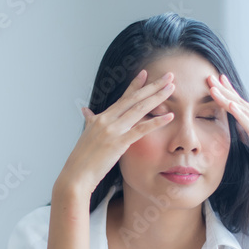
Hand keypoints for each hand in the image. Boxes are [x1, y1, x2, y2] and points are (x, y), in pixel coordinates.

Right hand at [56, 70, 176, 195]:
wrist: (76, 175)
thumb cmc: (82, 159)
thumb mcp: (86, 135)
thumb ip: (89, 120)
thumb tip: (85, 110)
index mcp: (101, 118)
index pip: (122, 98)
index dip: (135, 85)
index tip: (146, 73)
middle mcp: (107, 120)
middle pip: (134, 99)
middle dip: (153, 86)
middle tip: (169, 76)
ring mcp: (113, 130)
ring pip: (139, 109)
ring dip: (157, 97)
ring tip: (172, 88)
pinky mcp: (118, 143)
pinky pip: (141, 130)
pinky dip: (156, 122)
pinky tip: (170, 116)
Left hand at [207, 73, 248, 193]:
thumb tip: (238, 129)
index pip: (243, 104)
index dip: (230, 92)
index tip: (217, 81)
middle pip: (241, 103)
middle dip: (224, 90)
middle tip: (209, 77)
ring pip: (244, 111)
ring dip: (227, 99)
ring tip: (213, 88)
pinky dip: (240, 115)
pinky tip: (231, 106)